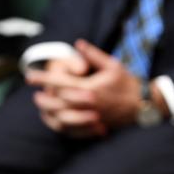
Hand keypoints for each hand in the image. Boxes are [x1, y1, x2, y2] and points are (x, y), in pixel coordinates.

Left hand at [27, 39, 142, 136]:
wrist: (143, 104)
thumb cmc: (129, 83)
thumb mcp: (113, 65)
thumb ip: (94, 55)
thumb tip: (78, 44)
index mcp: (90, 88)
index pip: (60, 83)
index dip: (43, 79)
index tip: (30, 76)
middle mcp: (87, 104)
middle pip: (56, 103)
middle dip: (43, 98)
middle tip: (35, 93)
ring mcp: (89, 118)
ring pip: (61, 117)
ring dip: (49, 111)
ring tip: (43, 106)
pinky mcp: (93, 126)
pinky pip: (71, 129)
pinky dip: (60, 124)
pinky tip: (56, 119)